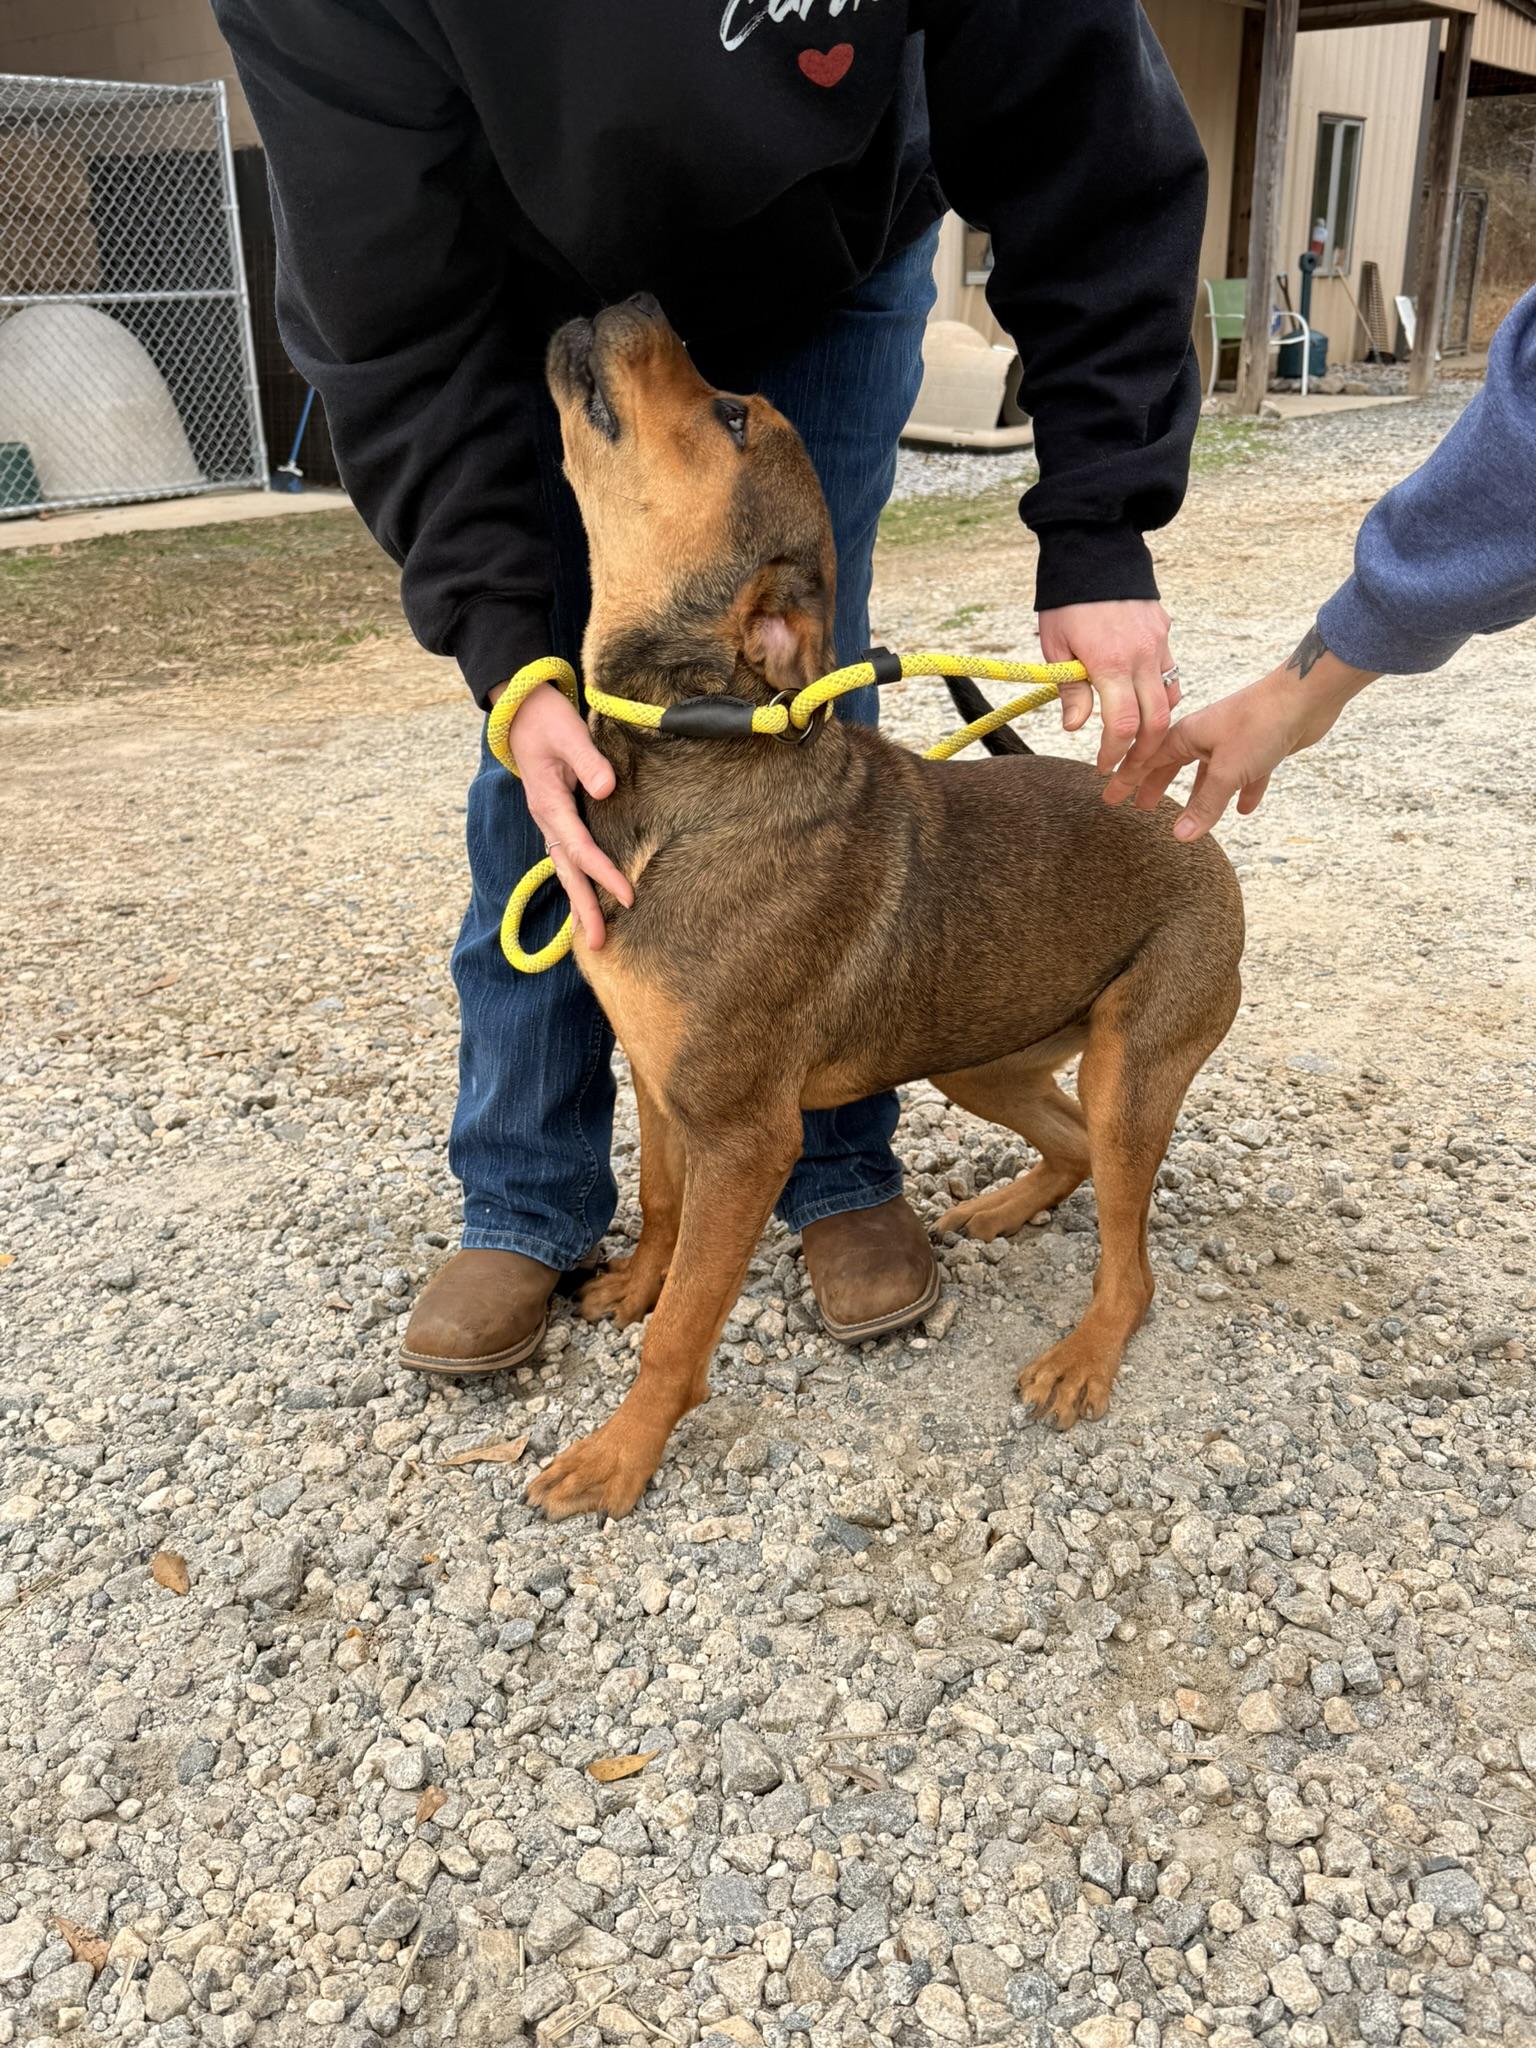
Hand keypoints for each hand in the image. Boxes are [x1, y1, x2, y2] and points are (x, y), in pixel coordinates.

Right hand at [488, 680, 632, 945]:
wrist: (522, 710)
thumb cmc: (548, 719)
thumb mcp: (569, 733)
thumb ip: (588, 761)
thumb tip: (607, 789)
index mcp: (549, 803)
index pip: (580, 847)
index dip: (603, 873)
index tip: (628, 895)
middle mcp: (546, 819)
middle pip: (567, 871)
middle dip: (584, 908)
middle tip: (602, 943)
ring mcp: (549, 821)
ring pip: (565, 869)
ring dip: (579, 902)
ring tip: (595, 936)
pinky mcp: (557, 817)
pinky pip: (567, 858)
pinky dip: (577, 882)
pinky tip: (588, 901)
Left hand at [1039, 599, 1178, 775]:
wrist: (1094, 550)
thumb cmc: (1067, 601)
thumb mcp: (1056, 646)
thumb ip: (1070, 689)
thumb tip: (1075, 727)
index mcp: (1110, 663)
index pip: (1122, 724)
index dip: (1114, 751)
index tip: (1104, 766)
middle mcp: (1142, 656)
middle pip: (1157, 720)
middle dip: (1145, 751)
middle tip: (1129, 768)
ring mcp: (1158, 643)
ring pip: (1171, 697)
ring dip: (1158, 725)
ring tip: (1140, 742)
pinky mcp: (1164, 632)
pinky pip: (1171, 673)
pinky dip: (1163, 695)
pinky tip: (1147, 704)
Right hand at [1102, 630, 1378, 840]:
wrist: (1307, 695)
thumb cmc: (1260, 723)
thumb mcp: (1227, 770)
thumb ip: (1205, 805)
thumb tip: (1180, 835)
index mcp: (1188, 735)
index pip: (1147, 761)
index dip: (1128, 780)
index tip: (1110, 797)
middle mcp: (1206, 736)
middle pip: (1174, 765)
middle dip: (1157, 785)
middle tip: (1140, 806)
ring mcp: (1233, 742)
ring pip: (1209, 774)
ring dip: (1198, 794)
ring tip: (1187, 815)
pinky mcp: (1260, 748)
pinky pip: (1245, 776)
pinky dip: (1240, 792)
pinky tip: (1243, 809)